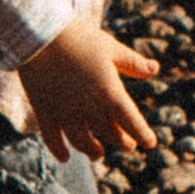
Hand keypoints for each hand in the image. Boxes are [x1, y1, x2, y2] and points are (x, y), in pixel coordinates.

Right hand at [21, 15, 161, 163]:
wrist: (39, 35)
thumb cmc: (79, 38)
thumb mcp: (111, 48)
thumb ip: (133, 63)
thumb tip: (155, 69)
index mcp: (110, 94)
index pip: (131, 123)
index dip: (142, 135)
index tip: (149, 143)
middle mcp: (89, 109)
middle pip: (109, 133)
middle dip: (120, 141)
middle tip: (126, 145)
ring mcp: (65, 113)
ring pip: (82, 142)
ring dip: (92, 151)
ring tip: (98, 154)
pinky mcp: (45, 112)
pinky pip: (52, 138)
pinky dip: (59, 150)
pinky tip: (64, 157)